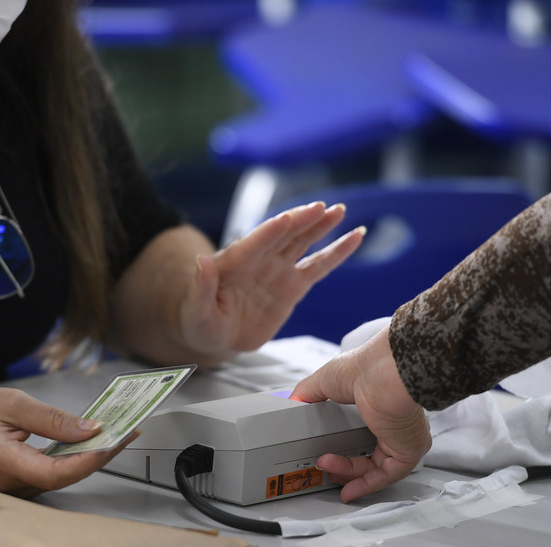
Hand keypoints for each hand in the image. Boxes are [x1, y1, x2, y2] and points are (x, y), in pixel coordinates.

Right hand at [0, 387, 134, 497]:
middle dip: (101, 454)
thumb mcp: (13, 405)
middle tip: (129, 431)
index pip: (58, 473)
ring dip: (93, 455)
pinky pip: (59, 472)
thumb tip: (90, 429)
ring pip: (66, 476)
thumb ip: (52, 419)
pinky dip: (79, 456)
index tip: (113, 440)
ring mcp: (20, 487)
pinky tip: (94, 440)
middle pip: (68, 476)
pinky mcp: (26, 482)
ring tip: (119, 433)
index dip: (89, 459)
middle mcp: (15, 484)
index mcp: (7, 465)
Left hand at [180, 202, 362, 355]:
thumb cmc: (199, 321)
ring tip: (340, 211)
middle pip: (283, 236)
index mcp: (234, 263)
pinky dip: (338, 252)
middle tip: (322, 208)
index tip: (286, 219)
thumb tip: (202, 261)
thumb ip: (201, 286)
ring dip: (320, 227)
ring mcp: (278, 270)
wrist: (215, 335)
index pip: (254, 243)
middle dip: (301, 221)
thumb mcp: (195, 309)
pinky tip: (355, 237)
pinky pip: (319, 267)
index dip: (270, 231)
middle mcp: (259, 260)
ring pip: (303, 243)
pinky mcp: (293, 286)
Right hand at [290, 326, 430, 501]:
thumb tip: (293, 403)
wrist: (383, 375)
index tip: (326, 452)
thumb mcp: (324, 380)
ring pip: (375, 468)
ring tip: (326, 468)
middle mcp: (395, 424)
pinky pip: (387, 476)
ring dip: (348, 473)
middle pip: (369, 455)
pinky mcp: (408, 452)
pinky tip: (348, 489)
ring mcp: (403, 439)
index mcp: (381, 405)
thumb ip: (306, 393)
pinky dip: (365, 485)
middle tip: (325, 466)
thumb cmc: (363, 368)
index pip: (365, 434)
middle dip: (345, 466)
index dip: (344, 446)